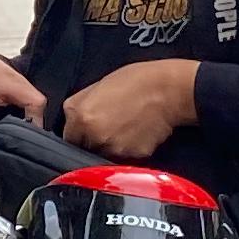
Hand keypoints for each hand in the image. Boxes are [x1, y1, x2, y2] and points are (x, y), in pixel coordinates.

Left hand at [57, 56, 201, 158]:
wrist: (170, 90)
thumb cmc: (136, 81)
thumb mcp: (97, 85)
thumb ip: (79, 106)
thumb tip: (70, 121)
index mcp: (82, 118)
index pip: (68, 138)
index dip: (78, 133)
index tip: (86, 130)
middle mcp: (96, 138)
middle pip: (86, 149)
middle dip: (93, 141)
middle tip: (110, 124)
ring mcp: (115, 150)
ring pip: (105, 156)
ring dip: (111, 147)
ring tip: (126, 126)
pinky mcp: (134, 157)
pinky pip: (126, 158)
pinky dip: (129, 149)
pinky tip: (137, 132)